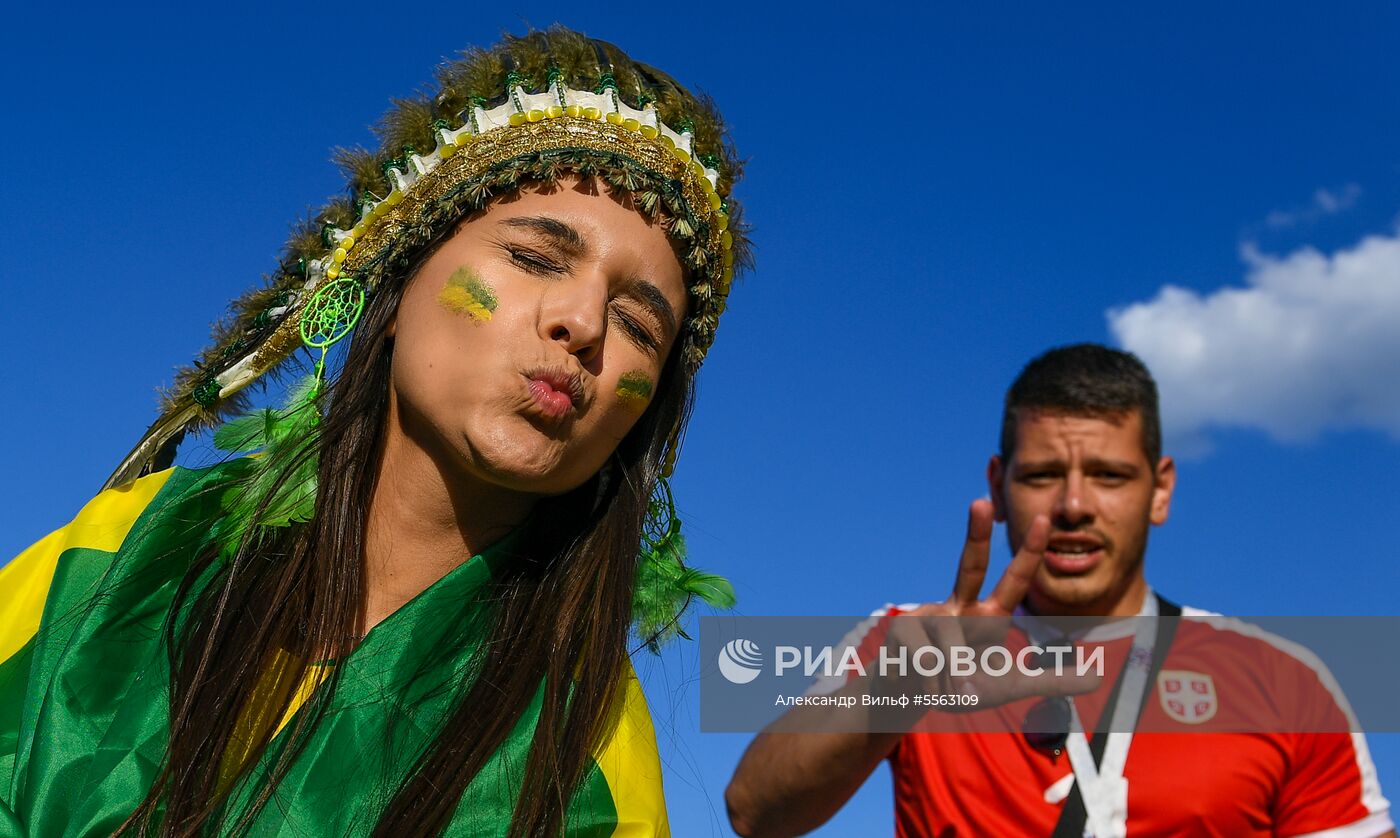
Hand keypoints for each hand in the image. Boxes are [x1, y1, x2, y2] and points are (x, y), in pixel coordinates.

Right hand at [872, 500, 1096, 712]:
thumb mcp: (1010, 685)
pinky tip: (920, 677)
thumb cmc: (960, 686)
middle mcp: (958, 606)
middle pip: (970, 565)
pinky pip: (927, 657)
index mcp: (987, 616)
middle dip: (975, 533)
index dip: (1029, 551)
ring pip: (951, 644)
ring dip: (954, 678)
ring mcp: (929, 613)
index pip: (1014, 580)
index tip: (1043, 519)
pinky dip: (932, 680)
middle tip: (980, 501)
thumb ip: (1051, 680)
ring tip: (949, 689)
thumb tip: (1099, 677)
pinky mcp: (903, 626)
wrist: (909, 697)